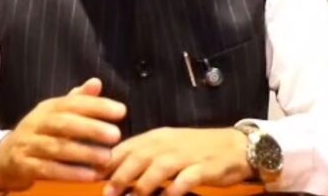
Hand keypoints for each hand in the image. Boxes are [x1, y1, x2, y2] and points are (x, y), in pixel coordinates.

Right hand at [0, 78, 126, 191]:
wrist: (4, 158)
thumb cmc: (40, 133)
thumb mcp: (56, 114)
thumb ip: (78, 100)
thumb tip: (97, 82)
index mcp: (48, 108)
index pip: (73, 103)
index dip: (97, 106)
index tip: (121, 111)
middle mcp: (37, 123)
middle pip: (64, 123)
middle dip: (91, 128)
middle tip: (116, 134)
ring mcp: (29, 144)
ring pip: (57, 148)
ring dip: (84, 153)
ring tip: (106, 157)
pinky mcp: (25, 166)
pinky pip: (48, 170)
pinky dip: (70, 173)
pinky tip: (89, 175)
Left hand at [104, 127, 252, 195]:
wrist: (234, 146)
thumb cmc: (195, 150)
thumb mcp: (167, 148)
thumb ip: (143, 157)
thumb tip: (113, 172)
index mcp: (157, 137)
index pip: (128, 146)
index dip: (110, 160)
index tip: (93, 174)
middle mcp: (169, 144)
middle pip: (140, 156)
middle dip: (121, 174)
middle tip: (107, 192)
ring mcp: (186, 155)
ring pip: (160, 167)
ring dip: (143, 184)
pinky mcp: (204, 167)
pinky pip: (187, 178)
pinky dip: (175, 188)